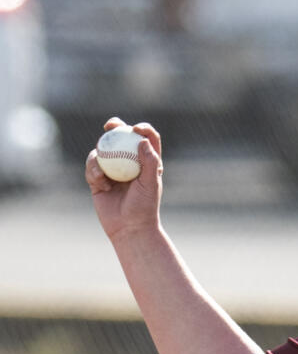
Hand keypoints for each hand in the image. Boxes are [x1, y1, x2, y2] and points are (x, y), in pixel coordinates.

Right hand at [85, 117, 163, 239]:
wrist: (128, 228)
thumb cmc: (144, 207)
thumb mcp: (150, 184)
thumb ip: (149, 162)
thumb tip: (142, 140)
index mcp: (146, 162)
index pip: (146, 139)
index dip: (143, 129)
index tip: (136, 128)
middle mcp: (128, 162)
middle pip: (120, 138)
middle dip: (115, 126)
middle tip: (111, 125)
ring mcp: (112, 169)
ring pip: (102, 150)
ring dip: (99, 157)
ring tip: (103, 175)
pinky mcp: (98, 179)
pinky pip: (91, 167)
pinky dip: (94, 172)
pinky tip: (101, 184)